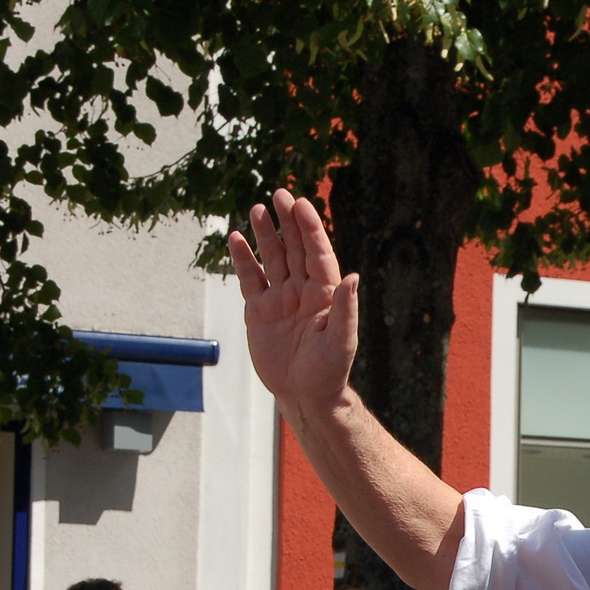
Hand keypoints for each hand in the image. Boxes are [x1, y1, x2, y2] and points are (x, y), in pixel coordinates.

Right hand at [227, 189, 358, 408]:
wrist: (305, 395)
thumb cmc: (329, 371)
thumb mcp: (341, 342)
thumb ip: (345, 309)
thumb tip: (352, 275)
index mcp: (325, 295)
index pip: (317, 254)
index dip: (310, 229)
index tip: (302, 205)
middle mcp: (303, 291)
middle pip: (294, 249)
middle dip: (288, 222)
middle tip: (280, 194)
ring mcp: (280, 299)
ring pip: (272, 259)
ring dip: (266, 234)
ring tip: (258, 208)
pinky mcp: (259, 311)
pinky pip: (250, 279)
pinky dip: (243, 260)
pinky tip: (236, 239)